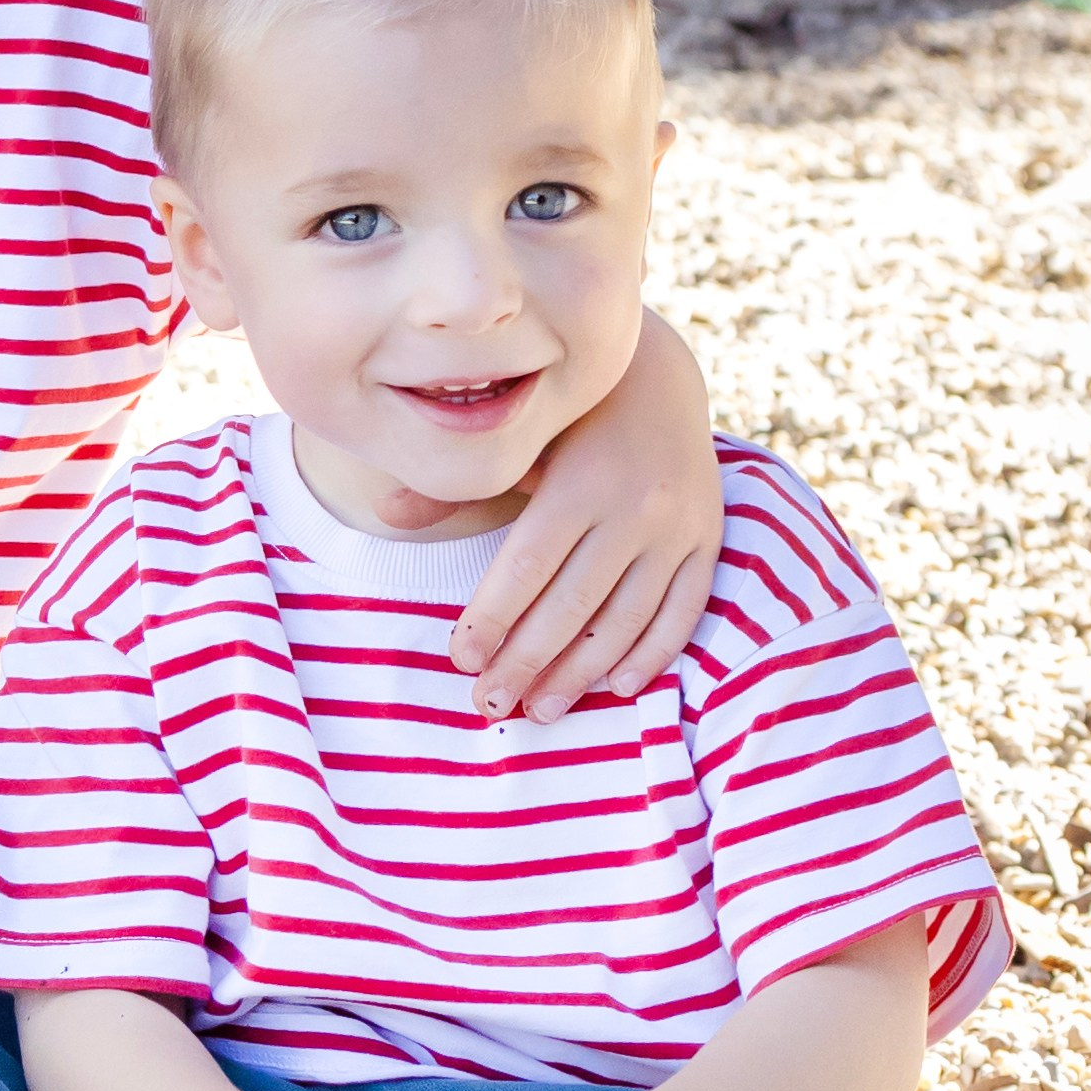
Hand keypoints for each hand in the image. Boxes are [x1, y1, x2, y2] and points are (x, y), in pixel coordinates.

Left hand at [451, 309, 721, 720]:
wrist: (660, 381)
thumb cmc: (566, 419)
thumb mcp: (515, 443)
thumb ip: (456, 486)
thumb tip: (383, 515)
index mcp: (579, 480)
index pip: (528, 565)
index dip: (493, 617)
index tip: (461, 660)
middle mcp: (634, 506)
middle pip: (574, 602)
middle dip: (528, 661)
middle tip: (490, 705)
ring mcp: (677, 527)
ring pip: (628, 617)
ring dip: (583, 672)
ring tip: (541, 710)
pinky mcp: (707, 539)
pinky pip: (684, 609)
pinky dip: (653, 653)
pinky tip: (616, 686)